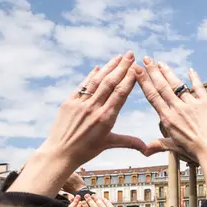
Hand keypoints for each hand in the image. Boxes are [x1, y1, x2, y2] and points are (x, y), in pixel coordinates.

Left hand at [9, 54, 147, 197]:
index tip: (136, 67)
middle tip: (130, 54)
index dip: (129, 78)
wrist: (60, 153)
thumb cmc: (85, 151)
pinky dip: (91, 76)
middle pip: (110, 82)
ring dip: (108, 67)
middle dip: (121, 67)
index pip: (120, 93)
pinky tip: (98, 68)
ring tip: (118, 57)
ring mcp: (80, 104)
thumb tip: (146, 149)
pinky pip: (82, 86)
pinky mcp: (68, 102)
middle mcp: (93, 108)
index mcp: (106, 118)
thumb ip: (129, 142)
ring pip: (97, 81)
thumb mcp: (109, 144)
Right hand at [135, 59, 206, 161]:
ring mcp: (192, 104)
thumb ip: (159, 145)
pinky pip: (198, 86)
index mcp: (167, 118)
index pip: (152, 96)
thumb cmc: (194, 151)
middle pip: (162, 86)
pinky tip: (190, 70)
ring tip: (161, 63)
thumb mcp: (174, 147)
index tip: (137, 71)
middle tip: (146, 59)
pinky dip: (194, 78)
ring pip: (177, 84)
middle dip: (153, 71)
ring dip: (168, 72)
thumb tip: (144, 151)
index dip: (144, 82)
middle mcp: (177, 108)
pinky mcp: (206, 102)